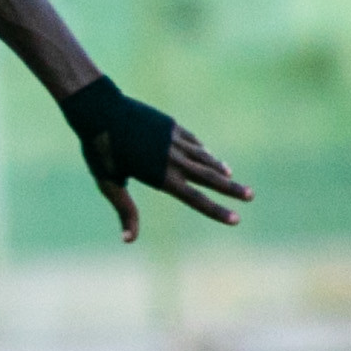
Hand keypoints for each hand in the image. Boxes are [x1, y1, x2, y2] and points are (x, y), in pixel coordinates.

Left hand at [60, 76, 252, 241]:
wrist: (99, 109)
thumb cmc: (99, 151)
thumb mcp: (109, 184)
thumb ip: (125, 210)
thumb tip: (129, 240)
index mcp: (159, 175)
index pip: (195, 198)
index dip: (216, 210)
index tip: (236, 219)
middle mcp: (173, 158)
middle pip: (209, 177)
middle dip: (231, 188)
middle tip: (251, 196)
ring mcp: (174, 139)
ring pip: (203, 158)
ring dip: (219, 169)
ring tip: (231, 176)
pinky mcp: (171, 126)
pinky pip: (193, 142)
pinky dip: (204, 152)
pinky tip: (209, 157)